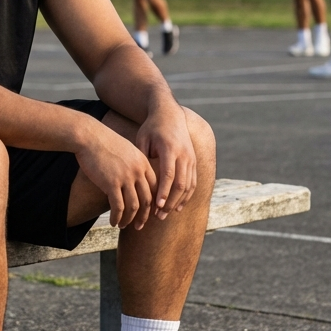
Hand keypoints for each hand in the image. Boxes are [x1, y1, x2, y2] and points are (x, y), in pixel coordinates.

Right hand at [75, 121, 156, 230]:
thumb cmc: (104, 142)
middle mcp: (138, 171)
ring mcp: (125, 177)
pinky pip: (118, 207)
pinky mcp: (111, 183)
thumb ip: (133, 165)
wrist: (89, 136)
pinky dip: (117, 217)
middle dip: (144, 216)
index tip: (148, 213)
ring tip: (123, 226)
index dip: (153, 203)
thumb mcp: (125, 150)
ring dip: (129, 220)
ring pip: (134, 206)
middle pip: (147, 199)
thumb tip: (134, 181)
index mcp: (143, 163)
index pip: (155, 188)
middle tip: (140, 226)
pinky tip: (113, 222)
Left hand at [135, 97, 196, 221]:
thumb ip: (141, 158)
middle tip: (159, 216)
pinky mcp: (194, 161)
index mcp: (170, 149)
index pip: (169, 175)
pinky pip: (193, 182)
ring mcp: (191, 158)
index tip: (157, 206)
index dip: (164, 192)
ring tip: (165, 215)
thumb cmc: (151, 128)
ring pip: (189, 186)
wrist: (170, 114)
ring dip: (178, 202)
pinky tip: (177, 207)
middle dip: (170, 202)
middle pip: (181, 184)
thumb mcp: (142, 139)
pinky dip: (186, 196)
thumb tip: (137, 181)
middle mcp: (184, 155)